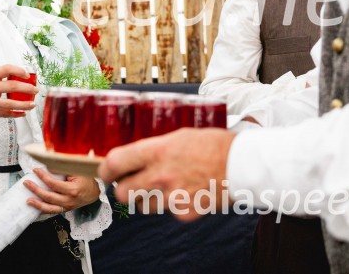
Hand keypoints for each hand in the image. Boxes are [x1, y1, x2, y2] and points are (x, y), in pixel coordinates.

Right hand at [0, 64, 36, 119]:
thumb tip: (18, 77)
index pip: (6, 69)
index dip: (19, 70)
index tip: (27, 74)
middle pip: (12, 86)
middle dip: (27, 88)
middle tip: (35, 90)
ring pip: (10, 104)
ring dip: (24, 105)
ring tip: (32, 105)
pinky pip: (4, 114)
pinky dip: (15, 114)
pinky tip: (22, 114)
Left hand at [24, 168, 99, 213]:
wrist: (95, 192)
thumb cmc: (87, 179)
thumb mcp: (77, 171)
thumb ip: (63, 169)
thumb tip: (48, 167)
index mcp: (73, 189)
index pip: (54, 184)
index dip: (43, 177)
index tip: (35, 170)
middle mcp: (69, 200)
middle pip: (49, 197)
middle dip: (36, 190)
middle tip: (26, 183)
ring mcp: (67, 207)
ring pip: (49, 208)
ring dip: (37, 204)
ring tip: (27, 200)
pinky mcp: (65, 210)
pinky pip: (53, 212)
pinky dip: (43, 211)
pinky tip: (35, 209)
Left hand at [98, 128, 235, 220]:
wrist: (242, 165)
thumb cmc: (212, 146)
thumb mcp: (178, 137)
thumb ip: (154, 149)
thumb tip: (135, 158)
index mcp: (157, 151)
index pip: (115, 163)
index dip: (106, 169)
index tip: (106, 172)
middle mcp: (160, 175)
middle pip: (121, 192)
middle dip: (123, 188)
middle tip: (131, 183)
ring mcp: (171, 196)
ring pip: (143, 205)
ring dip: (148, 198)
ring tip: (166, 185)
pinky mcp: (183, 212)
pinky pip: (167, 211)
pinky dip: (172, 204)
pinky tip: (186, 191)